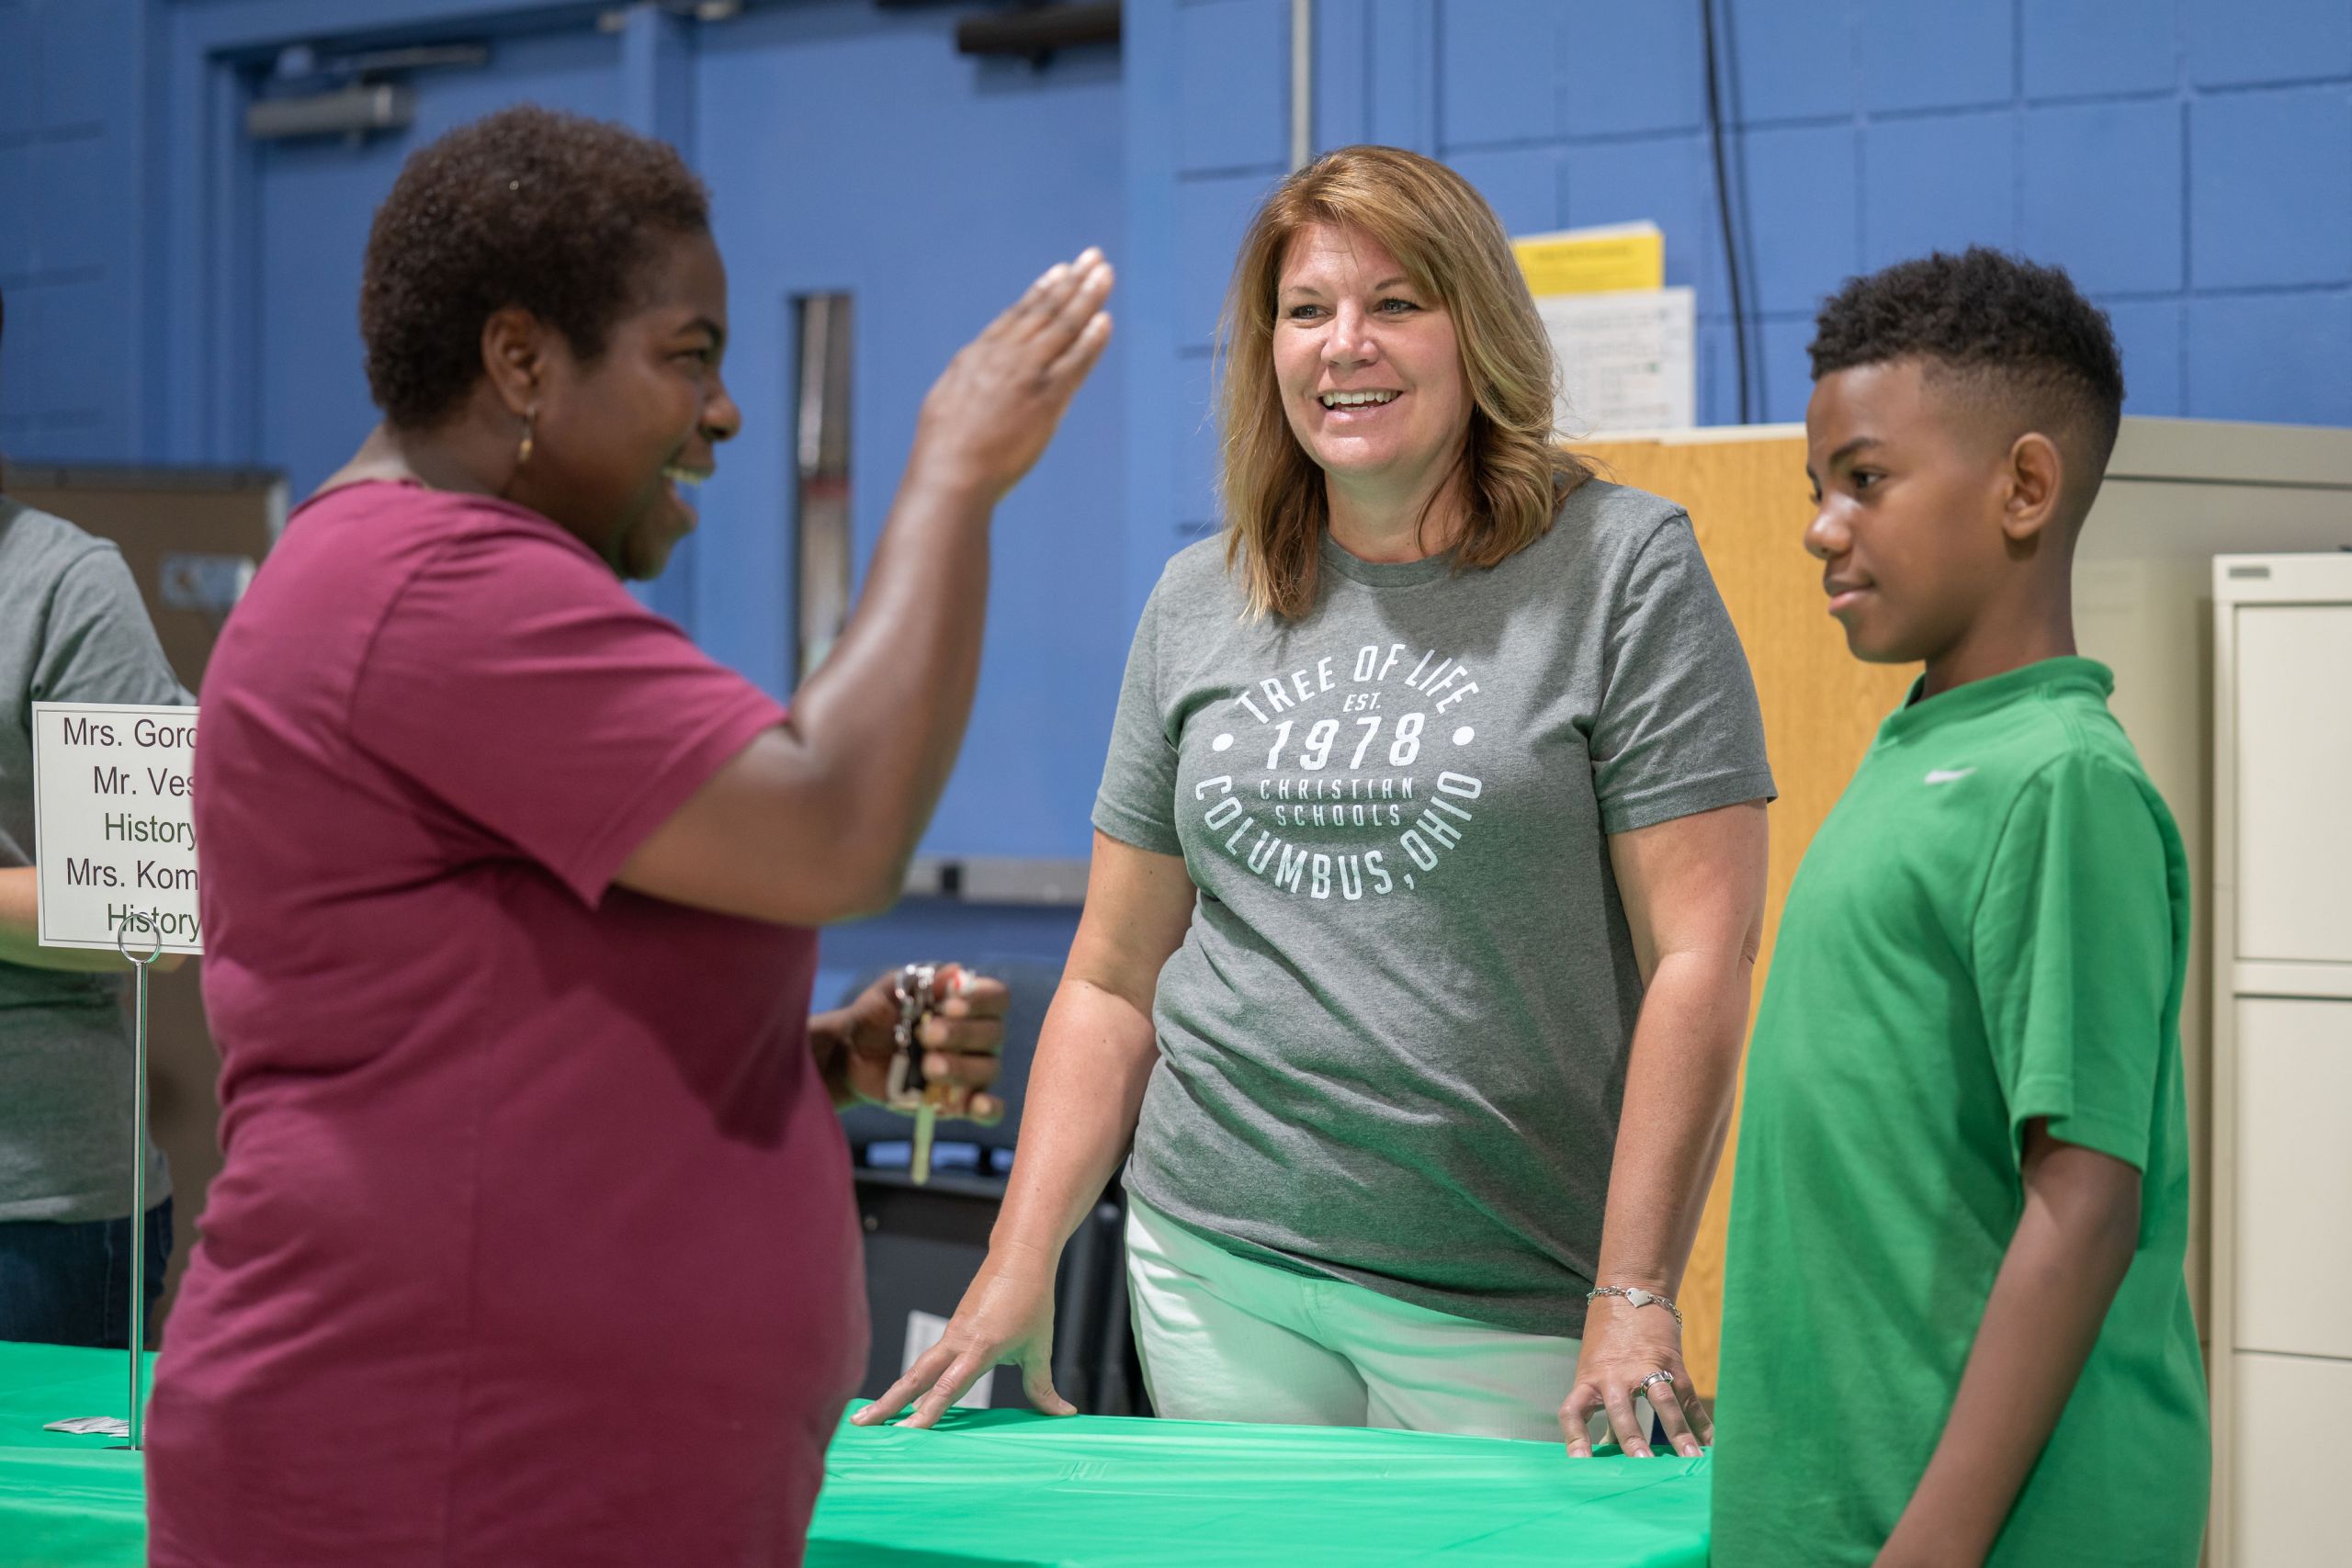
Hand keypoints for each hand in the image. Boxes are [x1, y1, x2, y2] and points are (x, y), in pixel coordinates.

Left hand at [812, 962, 1008, 1119]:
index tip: (948, 1006)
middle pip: (995, 1034)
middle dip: (962, 1034)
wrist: (851, 1054)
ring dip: (961, 1067)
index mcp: (969, 1004)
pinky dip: (988, 1108)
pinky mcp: (959, 1102)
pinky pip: (988, 1109)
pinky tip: (974, 1106)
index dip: (981, 1000)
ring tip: (927, 1067)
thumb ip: (920, 980)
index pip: (997, 997)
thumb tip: (955, 972)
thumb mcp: (890, 991)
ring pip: (989, 1069)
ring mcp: (972, 1071)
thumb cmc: (876, 1015)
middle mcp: (979, 1037)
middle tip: (926, 1035)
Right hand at [849, 1241, 1075, 1426]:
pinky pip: (928, 1360)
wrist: (1019, 1257)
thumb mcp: (1039, 1347)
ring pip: (917, 1368)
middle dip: (888, 1403)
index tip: (905, 1434)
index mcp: (980, 1348)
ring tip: (867, 1416)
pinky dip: (911, 1380)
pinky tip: (903, 1396)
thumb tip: (1065, 1414)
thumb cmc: (1032, 1300)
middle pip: (915, 1378)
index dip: (926, 1413)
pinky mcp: (952, 1329)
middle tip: (859, 1425)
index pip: (947, 1388)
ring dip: (893, 1393)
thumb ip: (1043, 1386)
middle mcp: (957, 1342)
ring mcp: (951, 1334)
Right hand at [911, 248, 1114, 503]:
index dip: (1042, 291)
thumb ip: (967, 379)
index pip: (1017, 315)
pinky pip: (1075, 363)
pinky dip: (1092, 340)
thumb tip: (973, 370)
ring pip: (1063, 327)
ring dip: (1088, 298)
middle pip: (1045, 311)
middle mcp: (1005, 357)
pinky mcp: (1046, 400)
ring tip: (1105, 274)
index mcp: (978, 354)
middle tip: (1093, 257)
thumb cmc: (943, 448)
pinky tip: (1105, 320)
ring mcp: (1027, 376)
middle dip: (1072, 281)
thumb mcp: (947, 399)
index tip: (1060, 271)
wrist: (949, 474)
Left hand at [1559, 1293, 1707, 1458]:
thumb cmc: (1607, 1343)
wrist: (1631, 1292)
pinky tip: (1712, 1447)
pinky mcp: (1672, 1364)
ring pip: (1663, 1401)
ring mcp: (1646, 1368)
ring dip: (1678, 1432)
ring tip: (1690, 1459)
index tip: (1580, 1463)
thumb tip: (1604, 1448)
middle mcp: (1615, 1376)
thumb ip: (1602, 1409)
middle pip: (1622, 1409)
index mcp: (1589, 1379)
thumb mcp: (1596, 1371)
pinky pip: (1689, 1399)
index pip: (1574, 1411)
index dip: (1575, 1437)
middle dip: (1633, 1438)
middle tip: (1643, 1464)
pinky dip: (1702, 1425)